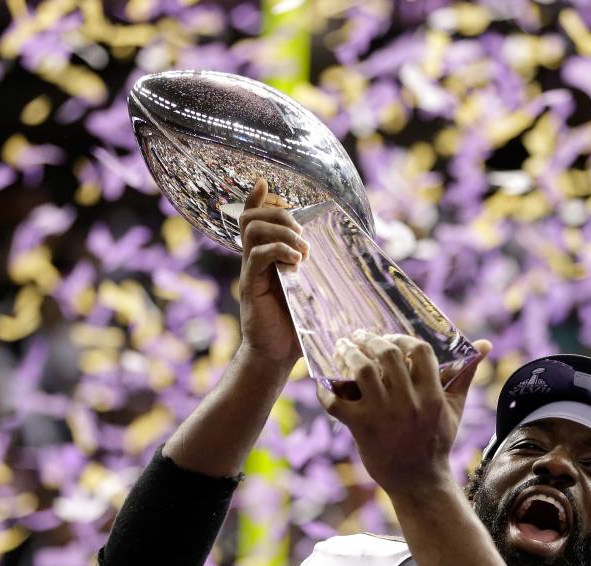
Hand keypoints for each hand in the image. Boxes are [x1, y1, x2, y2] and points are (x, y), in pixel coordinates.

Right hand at [237, 179, 308, 366]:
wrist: (277, 355)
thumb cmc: (297, 325)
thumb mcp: (310, 290)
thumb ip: (317, 271)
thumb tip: (340, 255)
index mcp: (266, 256)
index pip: (253, 216)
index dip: (259, 197)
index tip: (268, 185)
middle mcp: (254, 259)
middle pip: (252, 216)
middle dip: (280, 215)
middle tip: (302, 235)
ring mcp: (250, 271)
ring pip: (252, 229)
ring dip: (281, 231)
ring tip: (301, 250)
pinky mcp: (250, 285)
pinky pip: (257, 255)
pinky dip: (279, 250)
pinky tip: (296, 263)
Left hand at [318, 332, 490, 494]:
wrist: (419, 481)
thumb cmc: (436, 441)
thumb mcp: (454, 408)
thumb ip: (464, 375)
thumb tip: (485, 345)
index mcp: (432, 395)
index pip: (419, 351)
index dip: (402, 338)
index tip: (389, 337)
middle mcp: (408, 403)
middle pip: (387, 354)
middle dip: (370, 339)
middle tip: (358, 336)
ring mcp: (383, 415)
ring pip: (361, 370)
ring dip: (348, 355)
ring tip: (342, 349)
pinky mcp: (361, 429)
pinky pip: (337, 403)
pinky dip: (326, 391)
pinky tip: (325, 384)